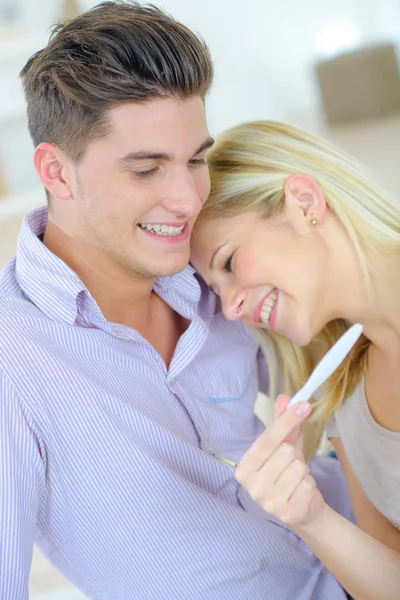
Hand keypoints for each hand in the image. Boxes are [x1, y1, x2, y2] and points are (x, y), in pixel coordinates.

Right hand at [236, 395, 325, 528]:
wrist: (302, 509)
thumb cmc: (287, 473)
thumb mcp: (284, 446)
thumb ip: (282, 423)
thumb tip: (284, 398)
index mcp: (244, 467)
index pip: (268, 439)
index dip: (286, 420)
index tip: (303, 405)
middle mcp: (251, 486)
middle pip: (286, 452)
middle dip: (295, 455)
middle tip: (291, 465)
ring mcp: (268, 502)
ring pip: (298, 468)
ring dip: (303, 471)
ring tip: (296, 480)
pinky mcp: (286, 514)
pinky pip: (307, 485)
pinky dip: (309, 485)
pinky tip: (301, 492)